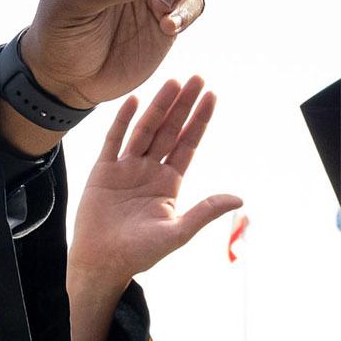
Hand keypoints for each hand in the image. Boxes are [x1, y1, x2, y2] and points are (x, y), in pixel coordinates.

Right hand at [68, 76, 241, 296]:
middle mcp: (149, 170)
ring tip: (172, 82)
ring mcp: (125, 169)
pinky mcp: (102, 172)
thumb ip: (205, 211)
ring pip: (145, 130)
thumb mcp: (178, 232)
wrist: (101, 262)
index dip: (200, 120)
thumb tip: (239, 198)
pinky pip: (114, 141)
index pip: (188, 144)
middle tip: (197, 78)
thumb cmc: (139, 253)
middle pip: (169, 130)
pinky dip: (122, 121)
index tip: (211, 96)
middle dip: (184, 105)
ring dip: (159, 106)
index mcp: (169, 182)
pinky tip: (133, 101)